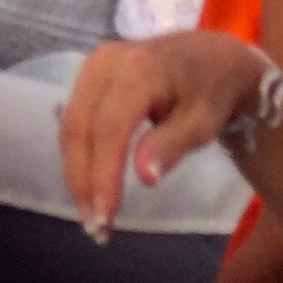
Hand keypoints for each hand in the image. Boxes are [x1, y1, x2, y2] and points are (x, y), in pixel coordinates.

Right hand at [59, 33, 269, 236]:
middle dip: (82, 178)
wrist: (211, 56)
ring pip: (71, 122)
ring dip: (76, 169)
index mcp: (138, 71)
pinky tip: (89, 180)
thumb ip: (172, 146)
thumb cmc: (210, 93)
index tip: (105, 216)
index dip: (103, 174)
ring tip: (90, 210)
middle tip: (94, 225)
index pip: (109, 128)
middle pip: (80, 125)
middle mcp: (106, 62)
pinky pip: (76, 116)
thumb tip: (144, 178)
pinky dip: (79, 152)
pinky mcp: (89, 73)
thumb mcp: (203, 122)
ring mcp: (93, 64)